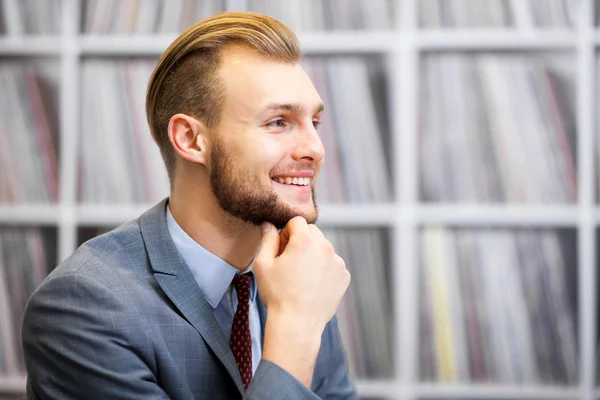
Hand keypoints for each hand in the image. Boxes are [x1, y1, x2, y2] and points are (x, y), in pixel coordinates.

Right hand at [254, 216, 350, 334]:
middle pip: (312, 232)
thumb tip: (268, 224)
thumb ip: (267, 239)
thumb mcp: (263, 265)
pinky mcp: (344, 276)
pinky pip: (332, 265)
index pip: (297, 221)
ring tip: (301, 277)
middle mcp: (325, 247)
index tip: (281, 249)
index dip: (286, 233)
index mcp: (305, 240)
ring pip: (323, 248)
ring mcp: (338, 262)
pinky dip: (324, 270)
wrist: (297, 324)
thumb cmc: (277, 295)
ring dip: (313, 255)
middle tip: (289, 262)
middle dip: (301, 241)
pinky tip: (312, 285)